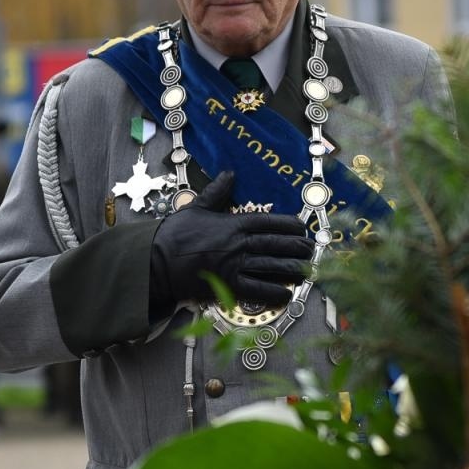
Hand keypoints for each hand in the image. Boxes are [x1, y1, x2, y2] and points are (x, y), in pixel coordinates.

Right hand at [150, 170, 313, 307]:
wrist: (157, 259)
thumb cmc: (175, 233)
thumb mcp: (197, 206)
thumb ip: (216, 191)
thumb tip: (228, 173)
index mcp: (233, 223)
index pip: (269, 221)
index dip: (289, 225)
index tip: (302, 228)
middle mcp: (239, 243)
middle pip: (276, 244)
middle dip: (296, 248)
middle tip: (311, 251)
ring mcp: (235, 264)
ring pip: (271, 266)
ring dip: (292, 269)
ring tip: (307, 271)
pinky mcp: (228, 284)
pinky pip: (257, 289)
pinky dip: (274, 293)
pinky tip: (287, 294)